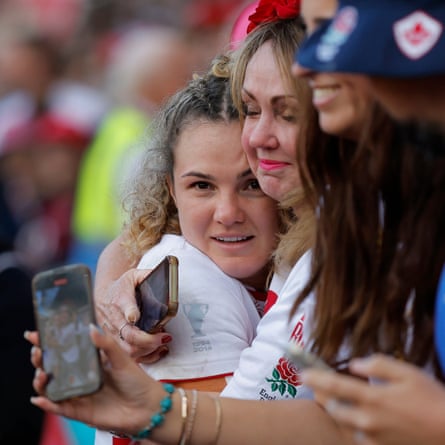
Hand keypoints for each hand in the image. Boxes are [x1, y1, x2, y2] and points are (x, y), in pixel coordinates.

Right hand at [30, 324, 166, 435]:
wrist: (147, 407)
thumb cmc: (136, 381)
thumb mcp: (122, 358)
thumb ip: (106, 344)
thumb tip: (90, 327)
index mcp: (90, 362)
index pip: (65, 350)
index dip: (49, 342)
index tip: (35, 333)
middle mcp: (81, 377)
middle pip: (53, 368)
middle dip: (41, 359)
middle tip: (37, 350)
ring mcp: (79, 394)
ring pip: (52, 388)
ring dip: (41, 381)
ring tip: (41, 373)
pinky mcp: (80, 411)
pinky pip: (59, 408)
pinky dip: (48, 404)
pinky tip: (39, 398)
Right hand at [95, 268, 171, 363]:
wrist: (105, 296)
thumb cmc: (123, 286)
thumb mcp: (134, 275)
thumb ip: (146, 275)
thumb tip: (161, 275)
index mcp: (120, 299)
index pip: (124, 307)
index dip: (130, 312)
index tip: (135, 317)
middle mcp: (115, 318)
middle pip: (128, 334)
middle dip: (147, 339)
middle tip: (164, 336)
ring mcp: (114, 333)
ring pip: (128, 348)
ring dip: (147, 349)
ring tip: (162, 342)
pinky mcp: (115, 342)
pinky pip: (128, 356)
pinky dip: (144, 356)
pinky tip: (157, 351)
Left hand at [302, 354, 444, 444]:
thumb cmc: (431, 399)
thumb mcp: (407, 373)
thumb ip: (377, 365)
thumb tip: (354, 364)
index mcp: (372, 398)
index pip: (335, 386)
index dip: (316, 379)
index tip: (301, 374)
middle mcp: (368, 420)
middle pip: (334, 409)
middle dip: (322, 398)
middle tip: (317, 389)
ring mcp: (374, 438)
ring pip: (345, 425)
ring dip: (339, 414)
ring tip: (337, 403)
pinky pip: (360, 438)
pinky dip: (356, 428)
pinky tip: (362, 420)